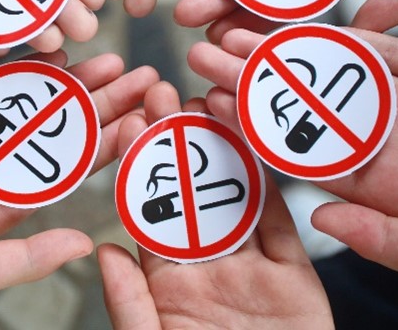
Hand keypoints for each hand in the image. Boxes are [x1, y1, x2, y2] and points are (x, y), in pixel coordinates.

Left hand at [98, 81, 332, 328]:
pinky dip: (270, 184)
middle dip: (175, 143)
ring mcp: (252, 269)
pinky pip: (280, 224)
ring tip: (206, 101)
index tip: (126, 120)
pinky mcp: (294, 278)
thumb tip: (104, 248)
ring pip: (235, 197)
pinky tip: (254, 144)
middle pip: (190, 193)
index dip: (135, 167)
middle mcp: (209, 267)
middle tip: (162, 93)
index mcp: (167, 283)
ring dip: (222, 150)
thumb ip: (130, 305)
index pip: (147, 212)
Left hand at [188, 28, 397, 289]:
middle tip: (198, 52)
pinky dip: (345, 32)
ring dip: (281, 48)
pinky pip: (383, 45)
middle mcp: (378, 137)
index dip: (249, 128)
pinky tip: (302, 17)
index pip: (294, 151)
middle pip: (298, 104)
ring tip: (233, 26)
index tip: (208, 105)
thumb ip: (384, 238)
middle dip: (247, 80)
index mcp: (373, 182)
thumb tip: (319, 219)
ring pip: (329, 69)